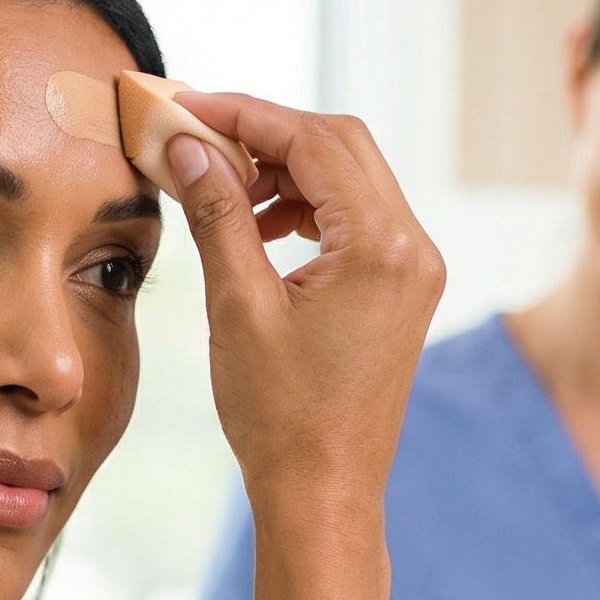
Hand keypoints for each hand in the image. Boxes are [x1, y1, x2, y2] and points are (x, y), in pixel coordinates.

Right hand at [164, 95, 443, 519]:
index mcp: (383, 248)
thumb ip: (219, 213)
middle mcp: (413, 248)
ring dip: (285, 168)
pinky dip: (307, 206)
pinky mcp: (401, 289)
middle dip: (266, 131)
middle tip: (199, 134)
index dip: (244, 114)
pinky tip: (258, 226)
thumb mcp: (238, 306)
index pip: (313, 141)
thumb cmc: (281, 417)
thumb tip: (189, 144)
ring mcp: (414, 269)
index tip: (185, 104)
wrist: (323, 494)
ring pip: (350, 177)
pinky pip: (357, 217)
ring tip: (221, 187)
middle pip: (341, 144)